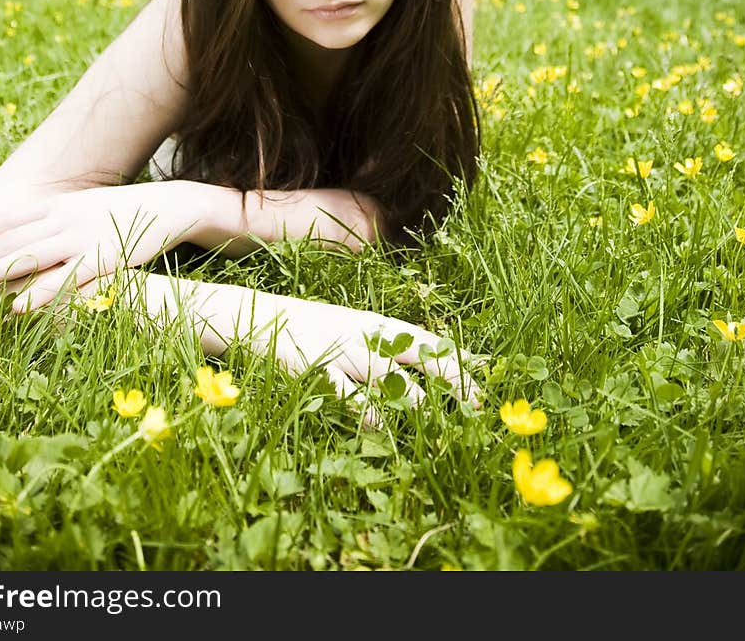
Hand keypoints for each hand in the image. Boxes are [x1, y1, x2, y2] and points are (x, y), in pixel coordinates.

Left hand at [0, 184, 202, 308]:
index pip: (10, 218)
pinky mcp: (103, 257)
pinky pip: (64, 278)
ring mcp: (83, 236)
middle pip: (11, 239)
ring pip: (28, 257)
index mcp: (60, 203)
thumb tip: (32, 230)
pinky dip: (39, 292)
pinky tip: (17, 307)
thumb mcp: (87, 206)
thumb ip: (60, 217)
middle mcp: (65, 217)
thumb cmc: (127, 211)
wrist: (171, 205)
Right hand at [136, 275, 482, 421]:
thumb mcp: (346, 323)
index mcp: (375, 321)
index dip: (459, 356)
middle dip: (456, 382)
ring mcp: (345, 353)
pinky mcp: (321, 372)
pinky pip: (353, 399)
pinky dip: (372, 416)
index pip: (427, 337)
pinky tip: (386, 430)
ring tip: (445, 427)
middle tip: (480, 405)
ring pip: (395, 380)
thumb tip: (412, 355)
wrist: (256, 315)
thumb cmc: (308, 326)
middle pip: (423, 357)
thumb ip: (377, 339)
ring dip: (422, 406)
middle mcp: (367, 334)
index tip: (488, 372)